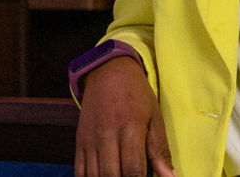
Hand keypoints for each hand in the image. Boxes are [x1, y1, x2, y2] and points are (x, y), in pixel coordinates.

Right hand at [75, 55, 175, 176]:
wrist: (109, 72)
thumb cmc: (137, 95)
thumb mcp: (155, 118)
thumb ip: (160, 150)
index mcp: (130, 129)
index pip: (133, 171)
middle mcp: (107, 136)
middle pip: (111, 176)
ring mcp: (90, 141)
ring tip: (120, 175)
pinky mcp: (79, 143)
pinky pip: (80, 172)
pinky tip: (103, 176)